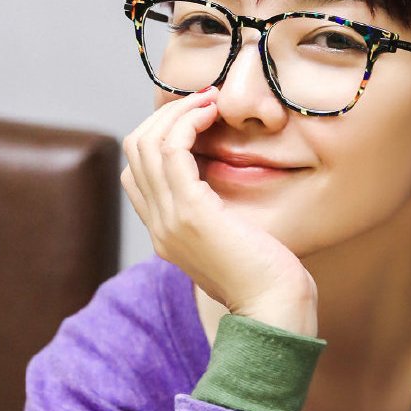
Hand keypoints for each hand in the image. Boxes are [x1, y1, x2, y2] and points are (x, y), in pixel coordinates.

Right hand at [120, 88, 318, 335]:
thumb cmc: (269, 278)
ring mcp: (169, 220)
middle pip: (135, 151)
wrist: (274, 311)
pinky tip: (212, 113)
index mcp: (166, 233)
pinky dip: (187, 122)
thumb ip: (219, 215)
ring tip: (210, 100)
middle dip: (166, 115)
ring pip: (146, 144)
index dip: (162, 136)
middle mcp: (158, 226)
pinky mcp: (191, 213)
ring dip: (178, 111)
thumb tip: (224, 181)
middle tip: (205, 100)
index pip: (139, 171)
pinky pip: (171, 150)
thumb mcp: (234, 240)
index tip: (200, 120)